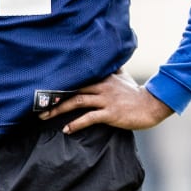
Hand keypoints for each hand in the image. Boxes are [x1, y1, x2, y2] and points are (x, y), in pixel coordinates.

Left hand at [39, 69, 173, 133]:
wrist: (151, 105)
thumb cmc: (136, 93)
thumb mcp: (124, 77)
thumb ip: (113, 70)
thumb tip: (108, 61)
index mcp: (104, 77)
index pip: (78, 77)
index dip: (61, 83)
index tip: (45, 88)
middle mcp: (102, 86)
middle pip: (73, 89)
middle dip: (54, 97)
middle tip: (38, 105)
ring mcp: (106, 99)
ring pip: (77, 102)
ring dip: (59, 110)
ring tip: (44, 117)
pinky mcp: (110, 113)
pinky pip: (89, 118)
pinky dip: (76, 124)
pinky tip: (67, 129)